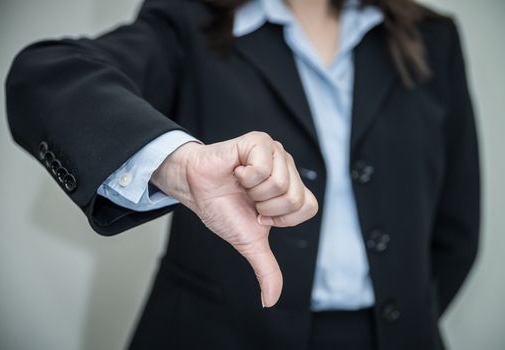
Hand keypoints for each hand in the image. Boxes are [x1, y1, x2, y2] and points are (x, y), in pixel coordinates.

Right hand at [151, 131, 317, 307]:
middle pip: (294, 197)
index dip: (281, 218)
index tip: (260, 214)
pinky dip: (245, 176)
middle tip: (249, 198)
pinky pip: (263, 166)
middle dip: (264, 207)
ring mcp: (275, 152)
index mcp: (292, 189)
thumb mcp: (248, 242)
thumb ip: (266, 269)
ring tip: (241, 184)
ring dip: (253, 191)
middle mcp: (288, 168)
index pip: (308, 207)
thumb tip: (270, 301)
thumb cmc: (223, 209)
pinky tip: (237, 171)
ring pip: (279, 183)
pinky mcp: (258, 141)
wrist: (195, 189)